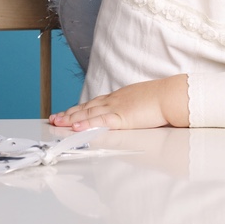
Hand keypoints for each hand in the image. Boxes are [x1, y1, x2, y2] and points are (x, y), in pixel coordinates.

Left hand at [49, 74, 188, 130]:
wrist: (170, 95)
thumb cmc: (162, 99)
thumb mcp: (142, 102)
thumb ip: (133, 108)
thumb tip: (131, 114)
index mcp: (119, 97)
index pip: (94, 103)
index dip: (79, 108)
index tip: (67, 112)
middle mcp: (114, 100)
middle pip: (86, 107)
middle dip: (69, 114)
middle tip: (54, 119)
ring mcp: (116, 108)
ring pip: (88, 114)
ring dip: (71, 119)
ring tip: (57, 123)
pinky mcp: (121, 117)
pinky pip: (99, 121)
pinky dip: (86, 124)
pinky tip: (75, 127)